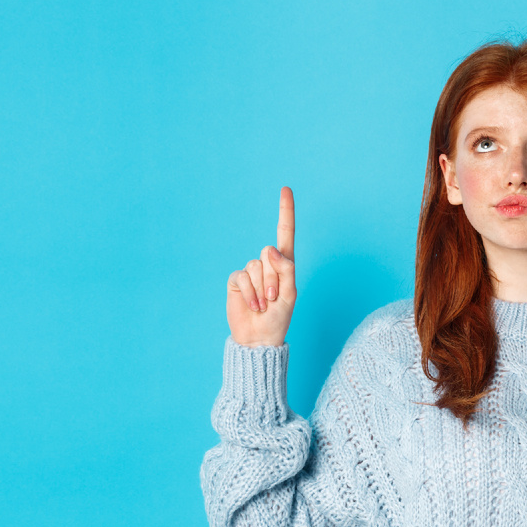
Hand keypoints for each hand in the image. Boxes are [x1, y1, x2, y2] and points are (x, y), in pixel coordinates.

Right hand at [226, 187, 296, 347]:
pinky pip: (242, 277)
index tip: (285, 188)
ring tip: (264, 304)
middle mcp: (267, 263)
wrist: (258, 338)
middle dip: (274, 279)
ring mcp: (251, 271)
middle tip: (274, 299)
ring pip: (256, 266)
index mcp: (285, 264)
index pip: (285, 233)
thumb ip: (285, 269)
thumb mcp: (290, 294)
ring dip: (262, 289)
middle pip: (270, 254)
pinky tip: (253, 305)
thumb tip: (269, 249)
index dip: (285, 211)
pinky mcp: (236, 280)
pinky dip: (250, 293)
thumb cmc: (278, 318)